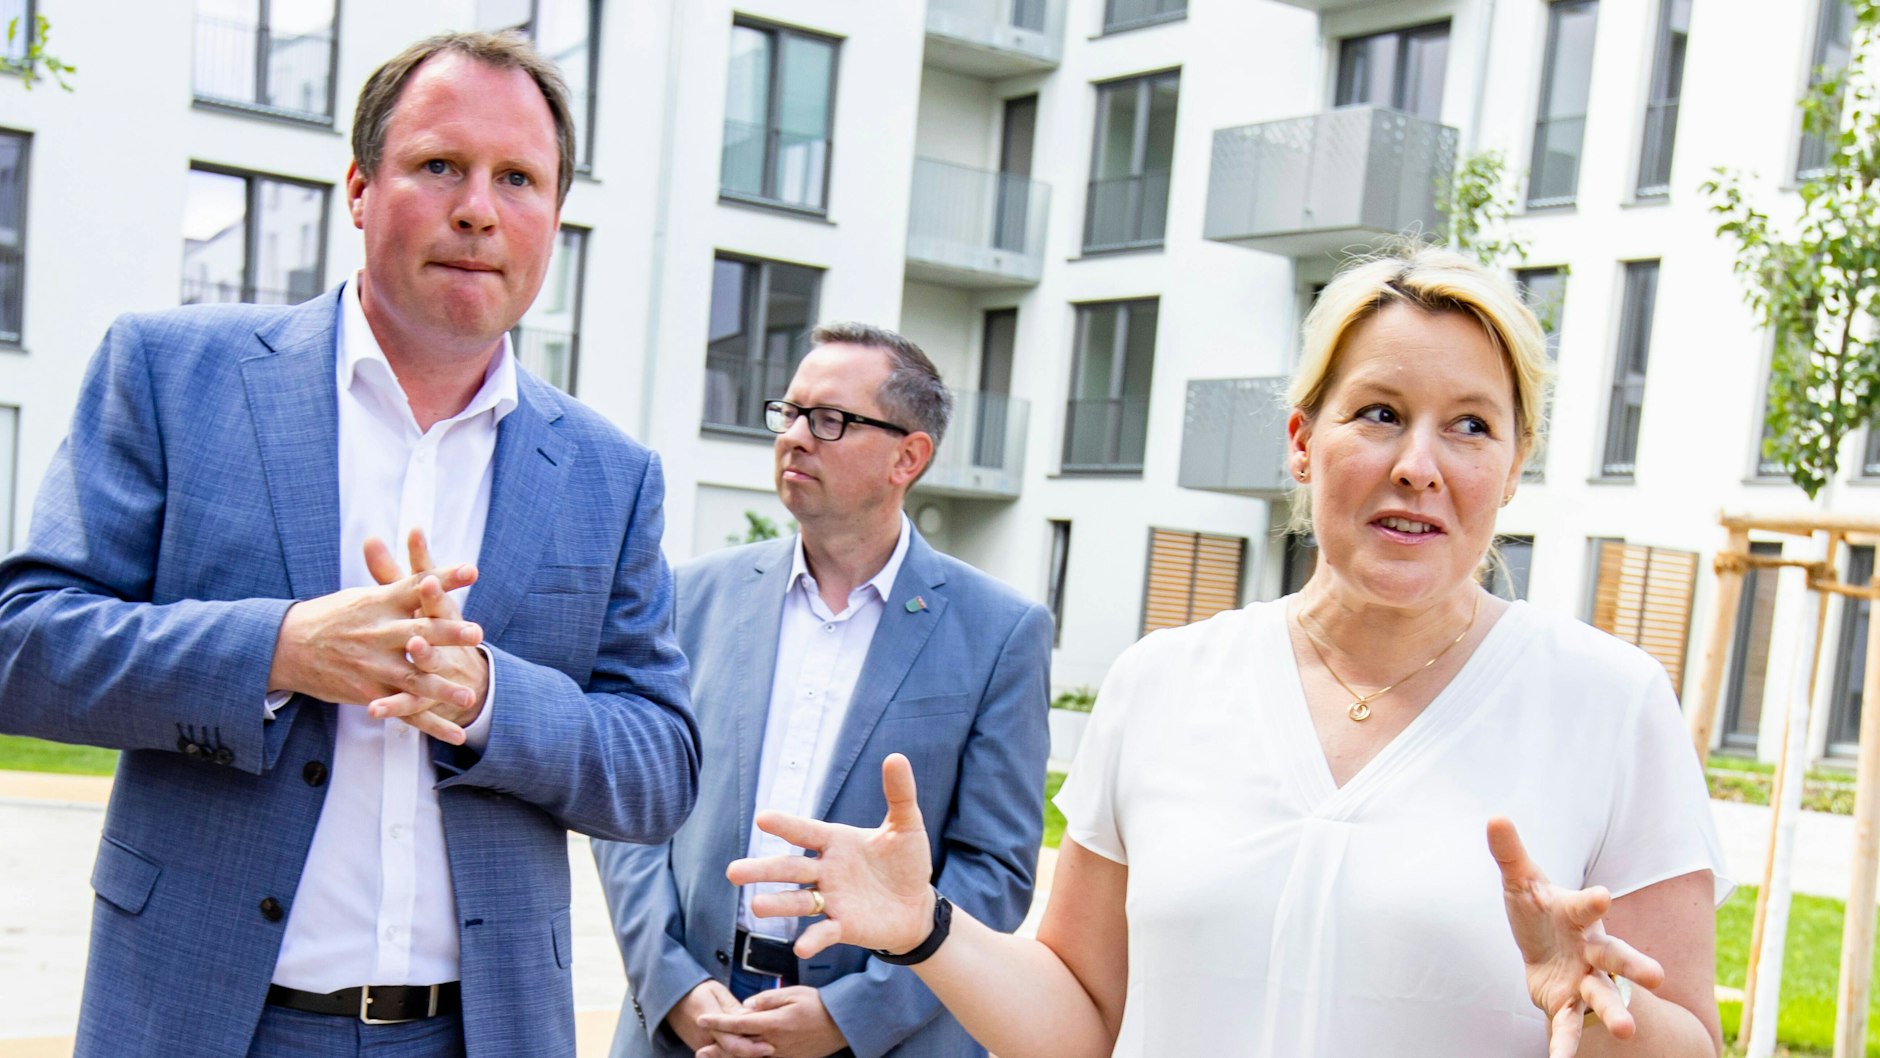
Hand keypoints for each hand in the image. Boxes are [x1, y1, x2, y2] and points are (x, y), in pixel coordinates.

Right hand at [267, 535, 483, 741]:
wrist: (286, 648)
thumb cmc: (333, 617)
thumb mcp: (363, 595)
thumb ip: (396, 580)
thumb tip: (416, 558)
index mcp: (380, 604)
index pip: (417, 586)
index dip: (444, 578)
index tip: (472, 570)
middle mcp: (378, 633)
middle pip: (418, 633)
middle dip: (448, 635)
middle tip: (477, 633)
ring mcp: (373, 666)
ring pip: (414, 679)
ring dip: (442, 689)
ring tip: (470, 695)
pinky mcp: (370, 693)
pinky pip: (405, 712)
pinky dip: (432, 725)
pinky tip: (458, 735)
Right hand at [668, 979, 769, 1056]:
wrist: (673, 1000)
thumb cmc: (697, 991)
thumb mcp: (716, 992)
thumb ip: (733, 1008)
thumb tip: (751, 1017)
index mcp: (709, 1023)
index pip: (732, 1042)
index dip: (752, 1048)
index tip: (770, 1047)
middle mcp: (705, 1040)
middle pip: (732, 1054)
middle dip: (752, 1053)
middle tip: (772, 1049)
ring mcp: (702, 1047)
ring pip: (727, 1056)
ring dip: (746, 1054)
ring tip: (764, 1050)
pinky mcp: (702, 1049)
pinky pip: (721, 1054)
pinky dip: (736, 1053)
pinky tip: (751, 1050)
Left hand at [697, 986, 844, 1057]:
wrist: (840, 1024)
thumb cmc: (817, 1005)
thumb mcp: (792, 993)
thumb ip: (767, 999)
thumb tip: (747, 1005)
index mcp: (773, 1023)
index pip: (738, 1024)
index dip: (718, 1022)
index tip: (703, 1019)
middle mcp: (773, 1043)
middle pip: (739, 1047)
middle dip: (718, 1048)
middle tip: (700, 1050)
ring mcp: (780, 1054)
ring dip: (729, 1057)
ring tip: (713, 1056)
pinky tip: (741, 1056)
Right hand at [726, 754, 935, 958]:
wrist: (916, 906)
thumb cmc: (906, 862)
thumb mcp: (906, 826)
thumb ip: (899, 794)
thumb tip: (896, 756)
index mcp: (836, 842)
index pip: (806, 832)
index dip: (786, 826)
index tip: (762, 818)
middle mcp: (827, 870)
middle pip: (789, 869)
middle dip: (762, 870)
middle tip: (733, 872)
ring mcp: (832, 900)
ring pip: (798, 901)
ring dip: (778, 904)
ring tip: (755, 906)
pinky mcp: (843, 926)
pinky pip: (824, 932)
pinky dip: (813, 940)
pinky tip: (801, 948)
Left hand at [1487, 818, 1665, 1057]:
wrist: (1541, 948)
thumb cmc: (1538, 910)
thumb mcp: (1521, 883)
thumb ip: (1510, 853)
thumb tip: (1494, 817)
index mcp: (1579, 915)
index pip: (1587, 906)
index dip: (1593, 901)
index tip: (1604, 896)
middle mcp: (1592, 950)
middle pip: (1617, 957)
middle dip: (1635, 965)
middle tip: (1656, 976)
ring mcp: (1585, 980)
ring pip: (1604, 996)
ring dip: (1614, 1012)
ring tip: (1624, 1031)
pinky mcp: (1568, 1005)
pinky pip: (1568, 1027)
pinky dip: (1565, 1045)